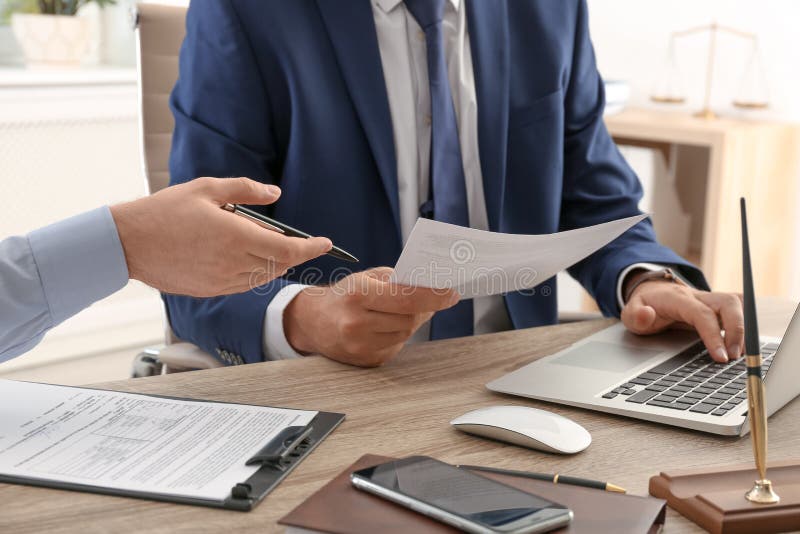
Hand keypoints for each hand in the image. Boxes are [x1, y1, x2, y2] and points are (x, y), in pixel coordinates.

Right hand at [111, 177, 331, 296]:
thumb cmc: (165, 210)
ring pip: (263, 276)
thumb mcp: (207, 188)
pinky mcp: (210, 291)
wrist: (128, 243)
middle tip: (299, 240)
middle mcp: (233, 263)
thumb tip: (275, 194)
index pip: (288, 249)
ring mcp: (222, 281)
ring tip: (266, 244)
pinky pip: (244, 284)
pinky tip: (245, 257)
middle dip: (294, 253)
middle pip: (279, 264)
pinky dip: (254, 272)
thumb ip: (246, 190)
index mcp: (236, 236)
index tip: (326, 243)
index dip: (312, 248)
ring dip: (273, 262)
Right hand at [284, 267, 459, 366]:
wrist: (312, 322)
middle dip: (424, 307)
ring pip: (405, 334)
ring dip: (412, 321)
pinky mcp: (365, 361)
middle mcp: (356, 323)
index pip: (406, 298)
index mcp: (357, 295)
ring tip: (405, 310)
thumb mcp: (366, 278)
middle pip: (409, 318)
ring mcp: (360, 346)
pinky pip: (396, 346)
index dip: (434, 296)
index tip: (451, 293)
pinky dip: (399, 334)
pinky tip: (389, 325)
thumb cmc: (343, 295)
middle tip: (434, 297)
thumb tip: (431, 287)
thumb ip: (396, 281)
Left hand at [621, 276, 743, 362]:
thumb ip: (636, 315)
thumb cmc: (644, 305)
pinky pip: (737, 309)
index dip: (714, 335)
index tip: (721, 357)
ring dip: (744, 327)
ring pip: (737, 303)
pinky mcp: (717, 306)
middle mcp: (698, 296)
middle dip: (737, 330)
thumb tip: (646, 314)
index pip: (702, 314)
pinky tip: (741, 344)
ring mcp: (709, 299)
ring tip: (739, 354)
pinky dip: (744, 324)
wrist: (651, 292)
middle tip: (734, 357)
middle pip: (728, 303)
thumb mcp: (630, 312)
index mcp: (677, 298)